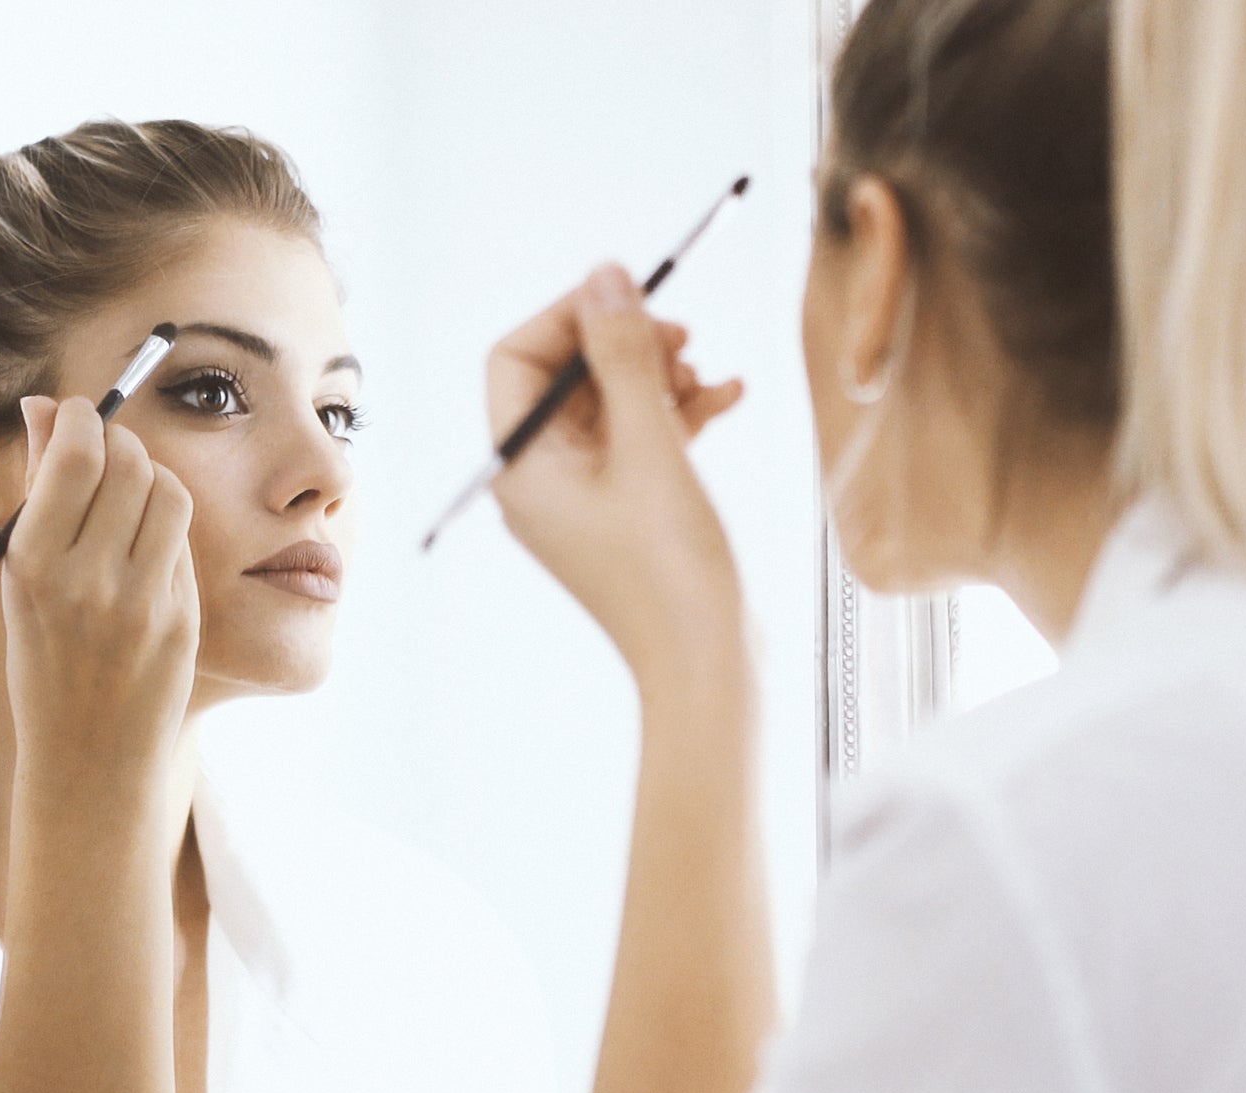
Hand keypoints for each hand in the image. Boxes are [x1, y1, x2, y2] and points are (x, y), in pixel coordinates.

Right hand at [0, 396, 198, 775]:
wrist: (88, 756)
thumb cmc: (44, 662)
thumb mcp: (18, 581)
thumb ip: (36, 494)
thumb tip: (44, 410)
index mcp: (33, 566)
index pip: (73, 454)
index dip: (77, 418)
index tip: (71, 416)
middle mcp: (89, 579)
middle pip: (127, 462)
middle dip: (116, 440)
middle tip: (103, 449)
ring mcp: (142, 600)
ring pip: (167, 490)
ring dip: (149, 475)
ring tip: (126, 494)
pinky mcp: (182, 616)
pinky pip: (183, 539)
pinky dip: (165, 524)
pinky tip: (143, 543)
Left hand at [488, 263, 748, 692]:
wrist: (708, 662)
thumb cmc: (670, 567)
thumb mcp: (650, 446)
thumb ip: (625, 357)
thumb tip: (605, 276)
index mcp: (520, 467)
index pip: (517, 359)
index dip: (569, 317)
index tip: (630, 295)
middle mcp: (539, 479)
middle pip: (566, 376)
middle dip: (622, 344)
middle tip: (681, 333)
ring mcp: (582, 496)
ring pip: (609, 403)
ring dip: (658, 375)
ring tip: (706, 372)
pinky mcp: (624, 509)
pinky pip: (639, 438)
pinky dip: (678, 410)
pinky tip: (728, 395)